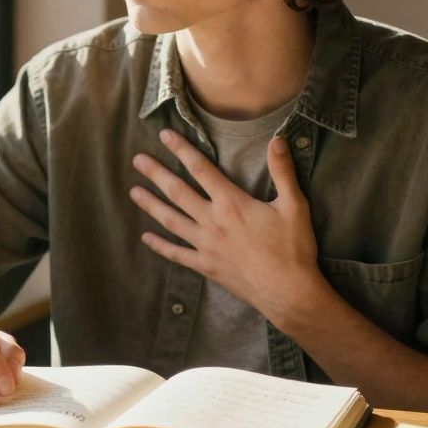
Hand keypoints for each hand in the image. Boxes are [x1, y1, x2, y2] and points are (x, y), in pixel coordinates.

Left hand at [129, 129, 322, 319]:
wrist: (288, 292)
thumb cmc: (293, 248)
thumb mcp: (294, 205)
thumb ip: (283, 171)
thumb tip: (277, 139)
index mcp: (232, 203)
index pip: (201, 169)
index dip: (182, 150)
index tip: (164, 135)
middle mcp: (212, 221)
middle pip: (177, 192)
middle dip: (156, 174)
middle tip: (137, 160)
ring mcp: (205, 245)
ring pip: (171, 220)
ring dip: (151, 205)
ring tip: (133, 192)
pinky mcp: (205, 266)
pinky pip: (176, 254)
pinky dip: (160, 245)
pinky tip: (145, 237)